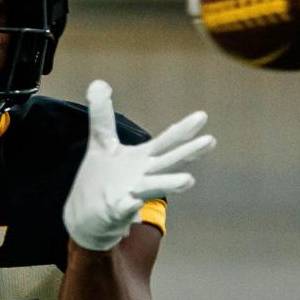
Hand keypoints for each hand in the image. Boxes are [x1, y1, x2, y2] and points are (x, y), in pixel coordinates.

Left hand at [63, 80, 215, 250]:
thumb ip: (101, 115)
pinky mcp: (115, 211)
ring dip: (170, 183)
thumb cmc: (101, 180)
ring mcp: (132, 194)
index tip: (203, 116)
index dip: (183, 129)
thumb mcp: (99, 142)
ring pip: (153, 187)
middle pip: (168, 161)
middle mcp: (143, 176)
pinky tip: (131, 204)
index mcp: (143, 159)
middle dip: (189, 151)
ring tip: (189, 179)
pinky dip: (128, 207)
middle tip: (211, 140)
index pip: (166, 141)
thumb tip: (98, 83)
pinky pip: (124, 209)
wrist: (87, 216)